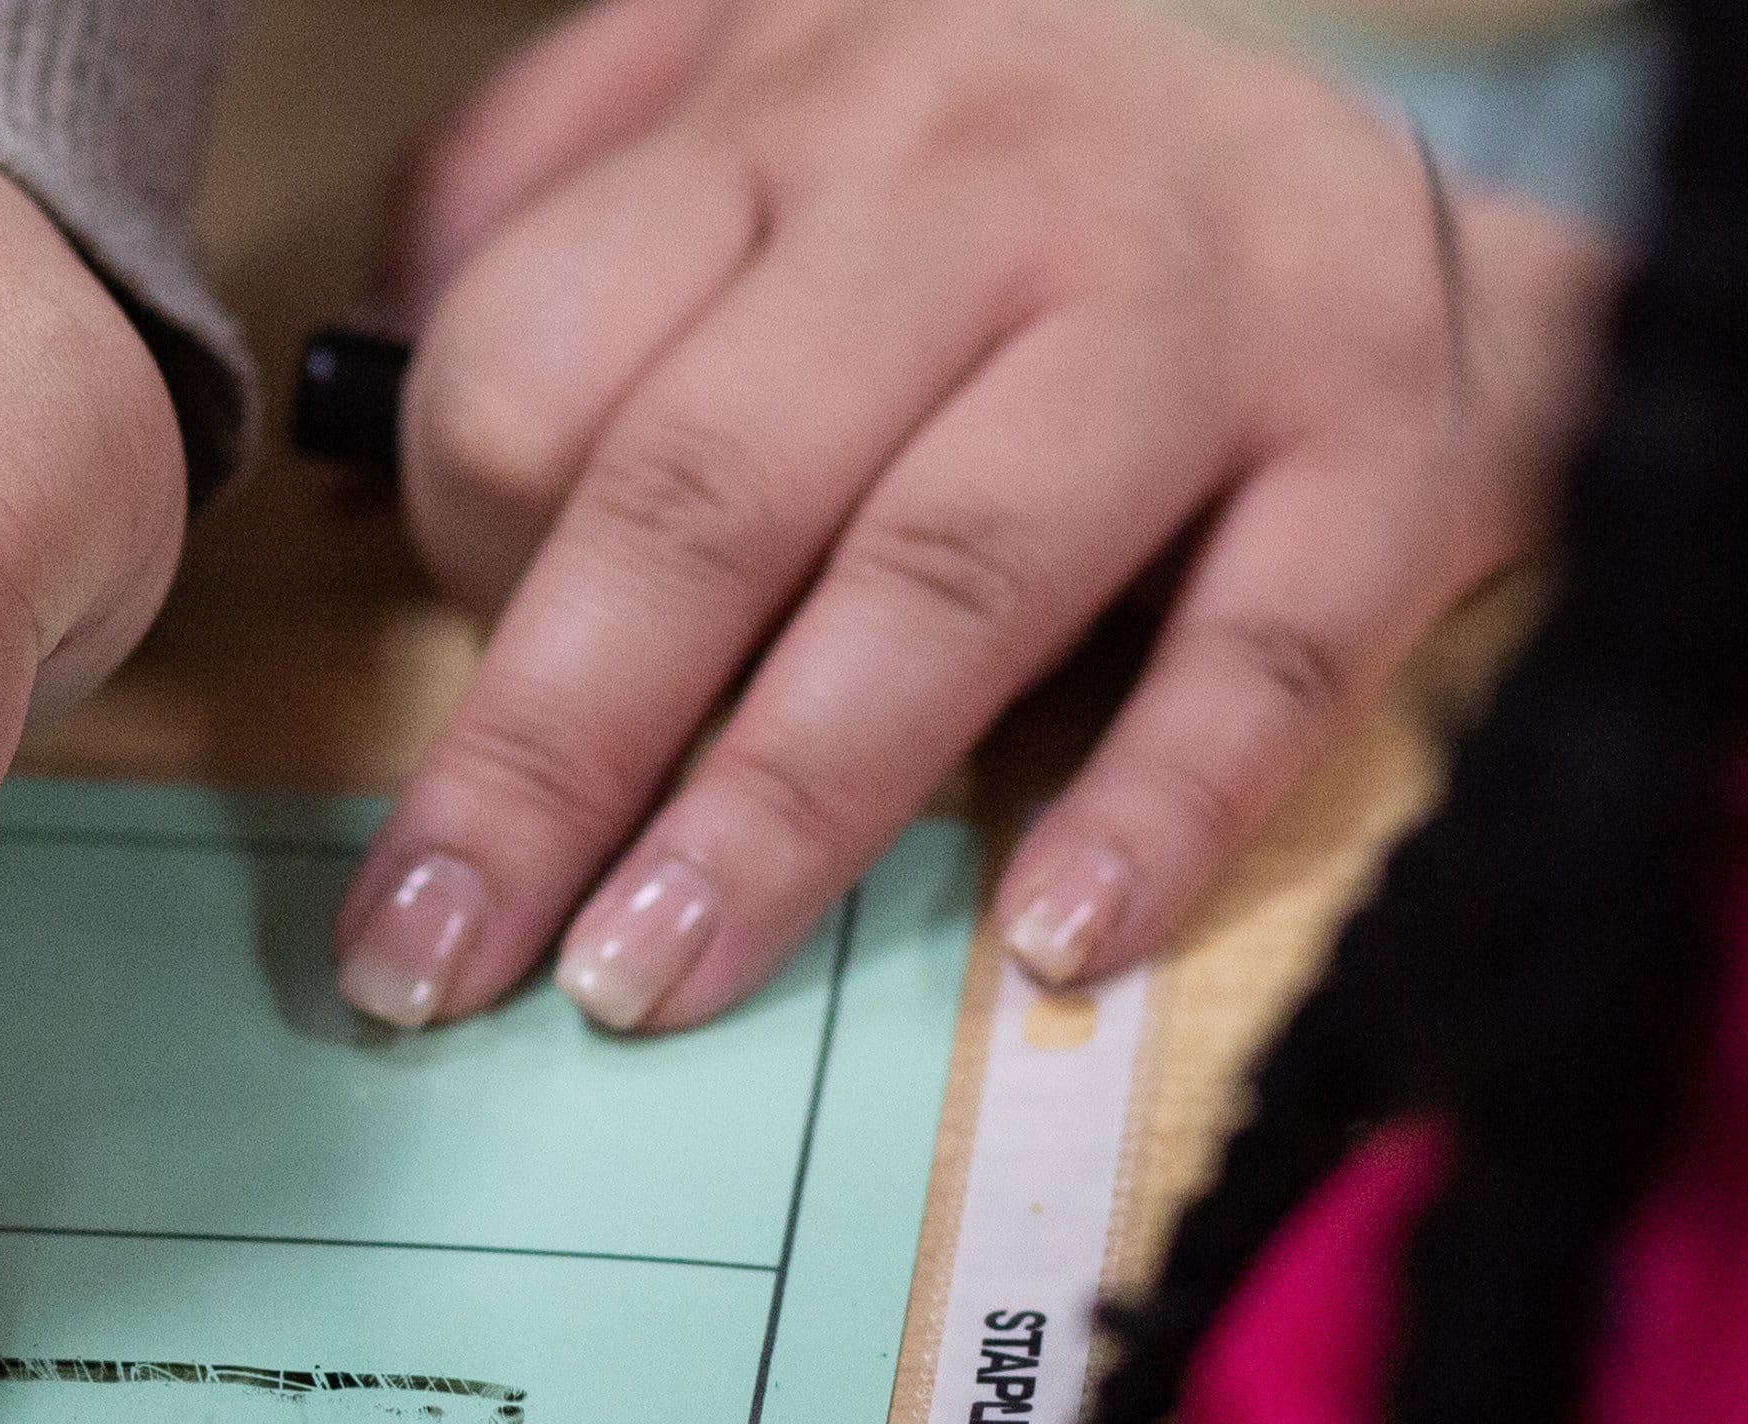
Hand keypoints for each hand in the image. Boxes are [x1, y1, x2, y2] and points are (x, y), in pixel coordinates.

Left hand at [333, 0, 1610, 1034]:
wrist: (1390, 183)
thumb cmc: (1006, 209)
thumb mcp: (759, 125)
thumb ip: (553, 221)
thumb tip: (358, 399)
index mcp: (787, 124)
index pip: (548, 359)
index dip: (462, 573)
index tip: (441, 767)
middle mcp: (984, 189)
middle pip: (712, 484)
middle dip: (550, 749)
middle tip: (440, 960)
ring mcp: (1197, 307)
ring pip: (952, 567)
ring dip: (788, 797)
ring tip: (656, 974)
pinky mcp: (1387, 441)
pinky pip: (1262, 649)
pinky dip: (1159, 803)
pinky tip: (1048, 940)